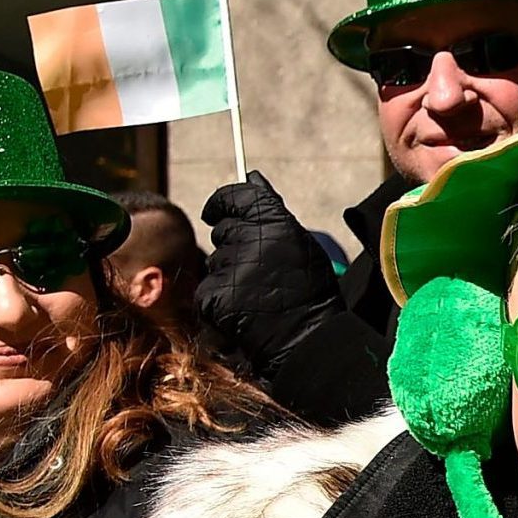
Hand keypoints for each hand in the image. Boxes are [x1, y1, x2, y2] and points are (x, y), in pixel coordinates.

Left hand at [195, 169, 341, 373]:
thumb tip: (251, 176)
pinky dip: (220, 297)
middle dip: (232, 244)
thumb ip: (272, 210)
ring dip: (229, 273)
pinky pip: (208, 287)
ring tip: (256, 293)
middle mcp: (250, 242)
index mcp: (275, 224)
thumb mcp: (301, 244)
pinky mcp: (213, 296)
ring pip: (216, 261)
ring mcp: (229, 270)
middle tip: (255, 267)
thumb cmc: (309, 292)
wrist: (306, 341)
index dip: (221, 202)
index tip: (216, 210)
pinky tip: (244, 308)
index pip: (234, 196)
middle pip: (222, 230)